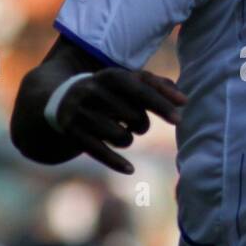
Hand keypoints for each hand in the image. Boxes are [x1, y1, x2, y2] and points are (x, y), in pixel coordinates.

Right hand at [56, 68, 186, 173]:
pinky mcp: (72, 132)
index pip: (141, 88)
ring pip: (120, 137)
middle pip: (133, 116)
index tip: (179, 119)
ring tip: (122, 133)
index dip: (161, 104)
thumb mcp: (127, 82)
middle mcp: (93, 91)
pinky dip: (117, 163)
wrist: (61, 99)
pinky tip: (130, 169)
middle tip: (136, 123)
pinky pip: (100, 152)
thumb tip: (184, 101)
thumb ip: (157, 86)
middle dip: (142, 124)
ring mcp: (80, 112)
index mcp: (110, 75)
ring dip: (128, 140)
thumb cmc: (109, 92)